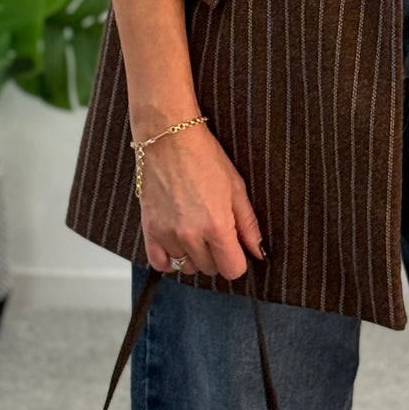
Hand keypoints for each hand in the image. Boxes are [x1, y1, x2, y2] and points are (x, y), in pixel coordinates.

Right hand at [135, 122, 267, 278]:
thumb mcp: (236, 189)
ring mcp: (167, 234)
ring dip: (194, 256)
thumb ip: (249, 226)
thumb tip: (259, 252)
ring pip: (186, 267)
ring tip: (195, 231)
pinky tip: (177, 243)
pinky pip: (160, 263)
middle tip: (214, 231)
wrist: (169, 140)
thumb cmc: (204, 158)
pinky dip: (170, 259)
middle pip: (210, 269)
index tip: (235, 248)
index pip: (232, 270)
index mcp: (217, 225)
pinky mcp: (149, 230)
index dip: (238, 260)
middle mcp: (191, 235)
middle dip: (217, 255)